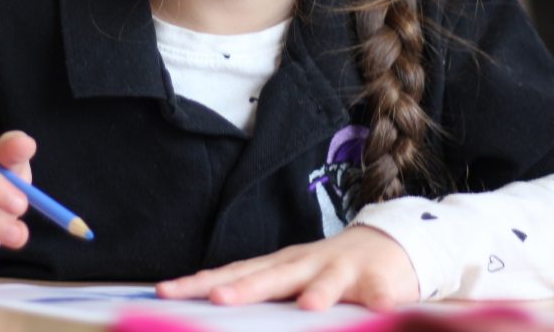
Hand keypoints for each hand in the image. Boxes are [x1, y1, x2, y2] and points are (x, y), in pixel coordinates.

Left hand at [157, 225, 419, 310]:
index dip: (202, 283)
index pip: (233, 273)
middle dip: (248, 288)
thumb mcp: (290, 277)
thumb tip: (207, 300)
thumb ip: (257, 289)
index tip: (166, 291)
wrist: (388, 244)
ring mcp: (343, 271)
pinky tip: (381, 310)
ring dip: (321, 292)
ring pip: (330, 280)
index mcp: (279, 266)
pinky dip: (381, 301)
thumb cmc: (328, 269)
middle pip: (274, 275)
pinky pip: (381, 294)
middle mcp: (306, 264)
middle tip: (221, 299)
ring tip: (310, 306)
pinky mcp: (380, 282)